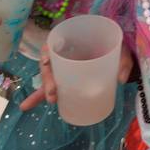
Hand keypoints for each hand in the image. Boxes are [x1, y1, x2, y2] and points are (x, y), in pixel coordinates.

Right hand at [20, 40, 135, 110]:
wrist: (118, 54)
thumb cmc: (116, 47)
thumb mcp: (122, 50)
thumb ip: (124, 61)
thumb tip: (120, 79)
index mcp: (75, 42)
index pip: (55, 43)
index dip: (48, 51)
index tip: (47, 60)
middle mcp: (66, 55)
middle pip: (49, 65)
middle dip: (48, 79)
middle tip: (53, 93)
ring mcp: (65, 69)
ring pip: (48, 78)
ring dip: (44, 90)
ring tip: (51, 100)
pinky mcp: (67, 81)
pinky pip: (52, 88)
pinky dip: (39, 97)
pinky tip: (25, 107)